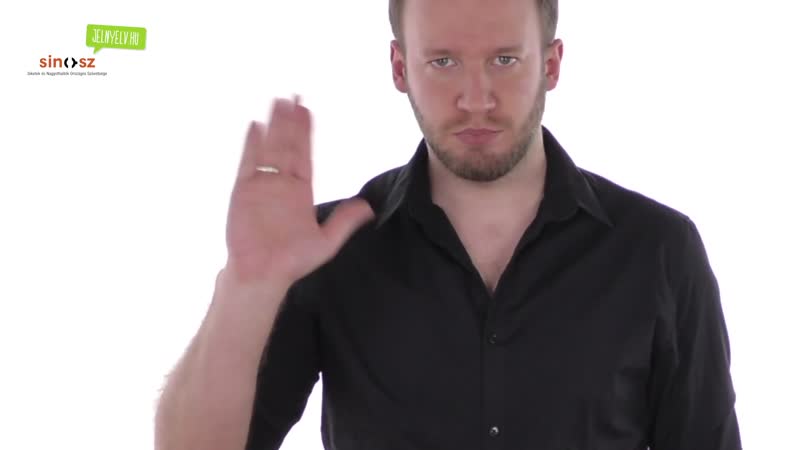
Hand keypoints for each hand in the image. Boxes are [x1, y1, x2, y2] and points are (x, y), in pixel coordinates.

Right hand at [224, 95, 373, 283]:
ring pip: (269, 148)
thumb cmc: (292, 261)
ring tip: (277, 102)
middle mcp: (282, 184)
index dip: (306, 132)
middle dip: (290, 121)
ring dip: (273, 126)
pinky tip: (256, 126)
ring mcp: (262, 186)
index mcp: (300, 191)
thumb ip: (344, 222)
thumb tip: (368, 208)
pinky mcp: (243, 192)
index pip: (304, 154)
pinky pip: (248, 164)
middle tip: (294, 96)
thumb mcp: (325, 242)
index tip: (307, 110)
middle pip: (287, 145)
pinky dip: (252, 145)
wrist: (262, 275)